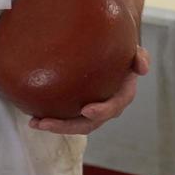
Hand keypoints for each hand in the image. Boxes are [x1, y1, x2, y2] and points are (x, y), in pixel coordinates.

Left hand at [28, 46, 149, 135]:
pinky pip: (66, 114)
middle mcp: (106, 107)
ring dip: (55, 125)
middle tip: (45, 123)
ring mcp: (92, 108)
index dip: (101, 112)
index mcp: (122, 95)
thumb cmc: (123, 47)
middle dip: (67, 126)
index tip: (86, 110)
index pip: (113, 108)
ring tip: (34, 122)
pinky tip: (32, 114)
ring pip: (74, 123)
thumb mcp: (135, 49)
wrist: (114, 47)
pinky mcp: (78, 105)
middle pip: (88, 123)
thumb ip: (140, 56)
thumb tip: (142, 68)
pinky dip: (51, 116)